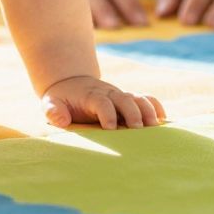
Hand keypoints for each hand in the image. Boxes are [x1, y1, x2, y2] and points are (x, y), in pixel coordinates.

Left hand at [42, 75, 165, 130]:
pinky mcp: (128, 99)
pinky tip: (163, 120)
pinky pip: (146, 99)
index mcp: (91, 96)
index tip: (110, 129)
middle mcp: (108, 94)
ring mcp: (120, 96)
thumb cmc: (61, 99)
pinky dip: (155, 107)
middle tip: (137, 130)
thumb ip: (53, 111)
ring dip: (148, 110)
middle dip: (132, 113)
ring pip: (138, 98)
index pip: (101, 102)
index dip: (107, 114)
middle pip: (124, 99)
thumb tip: (60, 120)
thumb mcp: (51, 103)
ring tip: (155, 127)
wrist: (71, 83)